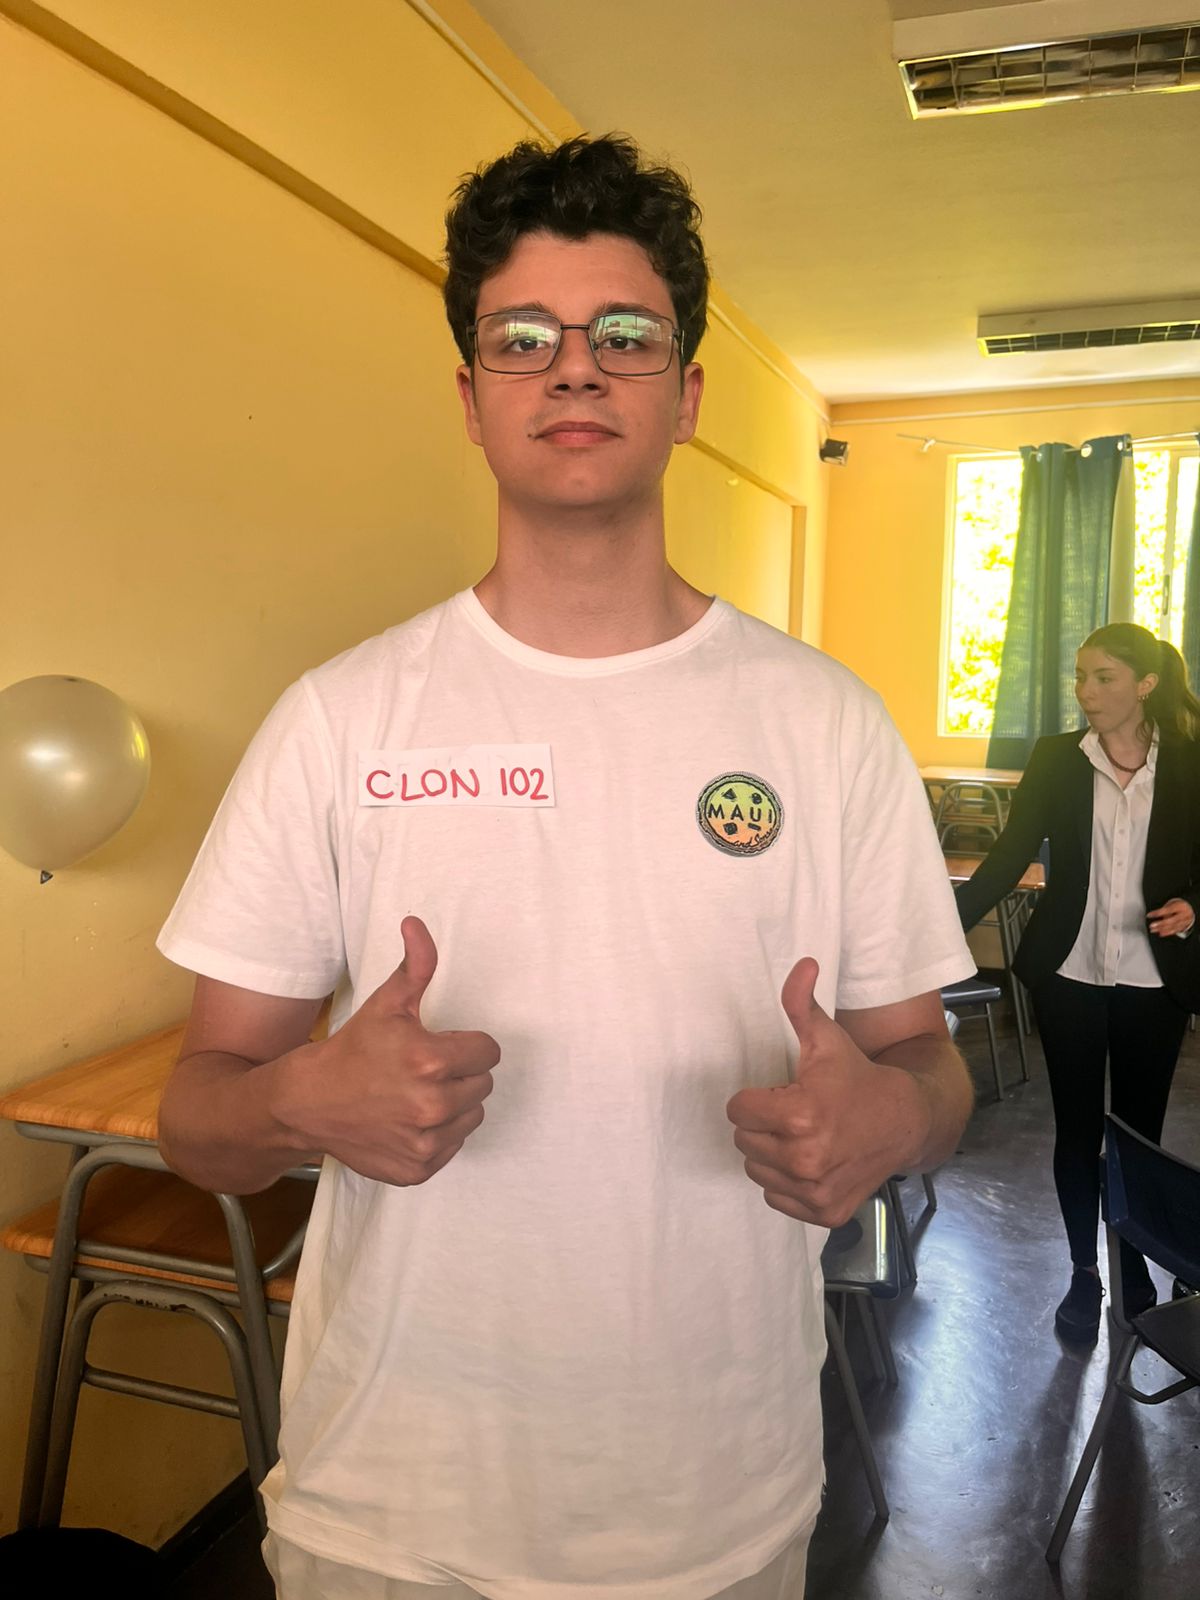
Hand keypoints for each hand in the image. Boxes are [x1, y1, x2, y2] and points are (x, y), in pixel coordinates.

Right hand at [289, 916, 500, 1184]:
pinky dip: (438, 1134)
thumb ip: (415, 965)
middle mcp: (433, 1106)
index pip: (488, 1051)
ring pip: (472, 1115)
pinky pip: (453, 1146)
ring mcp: (426, 1143)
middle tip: (422, 1070)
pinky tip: (407, 1120)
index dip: (464, 1045)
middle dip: (460, 1073)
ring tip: (415, 1094)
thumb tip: (416, 924)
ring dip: (453, 1104)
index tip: (437, 1046)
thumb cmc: (351, 1051)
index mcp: (431, 1062)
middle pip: (483, 1084)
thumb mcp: (385, 1004)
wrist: (306, 1104)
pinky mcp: (418, 1169)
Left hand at [726, 958, 929, 1227]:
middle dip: (764, 1125)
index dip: (757, 1098)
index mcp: (798, 1116)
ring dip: (773, 1155)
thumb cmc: (858, 1077)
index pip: (737, 1110)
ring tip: (805, 1137)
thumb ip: (801, 1003)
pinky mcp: (824, 1213)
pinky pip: (776, 1198)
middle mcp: (804, 1159)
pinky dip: (788, 1183)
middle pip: (744, 1142)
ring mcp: (815, 1191)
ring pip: (757, 1171)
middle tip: (796, 1115)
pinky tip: (813, 1162)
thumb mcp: (827, 1038)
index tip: (785, 1093)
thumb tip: (802, 963)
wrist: (905, 1122)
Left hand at [1147, 898, 1195, 937]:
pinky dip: (1167, 932)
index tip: (1149, 915)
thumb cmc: (1178, 905)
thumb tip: (1154, 915)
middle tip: (1151, 925)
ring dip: (1161, 929)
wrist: (1190, 908)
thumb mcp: (1172, 904)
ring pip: (1173, 927)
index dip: (1157, 913)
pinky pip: (1175, 931)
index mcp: (1180, 906)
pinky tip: (1160, 933)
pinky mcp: (1184, 926)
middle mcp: (1184, 914)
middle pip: (1171, 920)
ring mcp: (1185, 921)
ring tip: (1153, 930)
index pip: (1167, 910)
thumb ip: (1165, 910)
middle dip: (1160, 924)